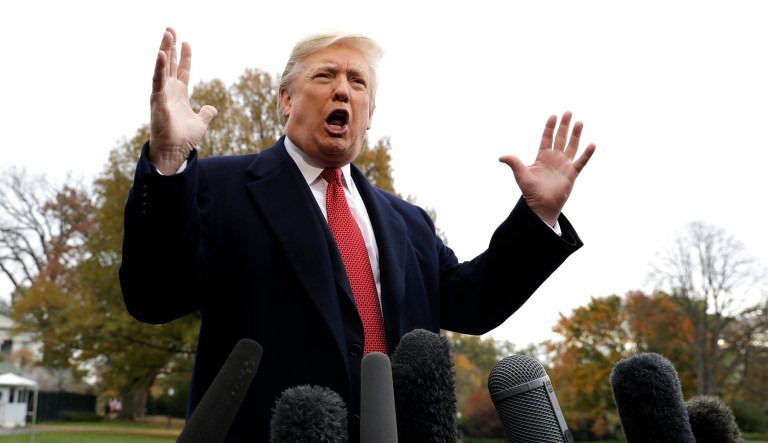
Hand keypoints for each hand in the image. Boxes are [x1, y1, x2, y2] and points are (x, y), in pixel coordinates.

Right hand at [149, 27, 217, 173]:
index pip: (182, 70)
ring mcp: (162, 94)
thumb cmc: (184, 139)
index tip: (186, 42)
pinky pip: (157, 81)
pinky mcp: (157, 100)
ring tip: (166, 34)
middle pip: (170, 64)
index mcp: (180, 95)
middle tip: (170, 29)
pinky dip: (159, 67)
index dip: (185, 57)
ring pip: (162, 67)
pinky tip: (161, 54)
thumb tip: (212, 108)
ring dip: (164, 50)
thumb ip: (206, 114)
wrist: (175, 152)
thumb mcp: (200, 123)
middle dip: (170, 46)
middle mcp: (169, 91)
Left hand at [499, 112, 595, 226]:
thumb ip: (513, 163)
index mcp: (542, 157)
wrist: (540, 206)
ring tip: (579, 122)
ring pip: (571, 146)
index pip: (547, 138)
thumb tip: (500, 157)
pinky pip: (581, 162)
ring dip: (576, 135)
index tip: (553, 115)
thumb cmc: (530, 191)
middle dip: (564, 125)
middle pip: (560, 138)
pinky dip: (587, 154)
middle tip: (568, 112)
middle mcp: (554, 159)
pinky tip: (592, 144)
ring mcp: (564, 165)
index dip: (550, 127)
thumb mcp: (521, 175)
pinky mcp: (572, 174)